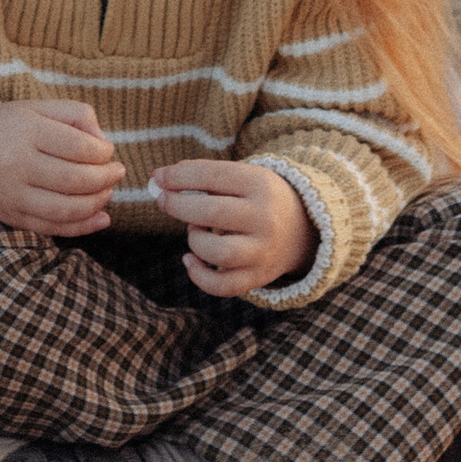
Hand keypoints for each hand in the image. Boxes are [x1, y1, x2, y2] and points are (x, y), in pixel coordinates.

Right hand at [0, 100, 122, 236]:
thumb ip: (75, 115)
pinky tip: (102, 219)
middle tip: (118, 173)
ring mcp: (12, 195)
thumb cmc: (5, 126)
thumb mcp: (36, 108)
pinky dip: (82, 227)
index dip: (104, 153)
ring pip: (66, 209)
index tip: (110, 152)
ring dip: (97, 203)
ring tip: (109, 192)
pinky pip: (52, 228)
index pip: (79, 147)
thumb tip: (104, 145)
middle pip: (76, 180)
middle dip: (106, 179)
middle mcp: (17, 164)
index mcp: (26, 131)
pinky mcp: (10, 217)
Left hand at [153, 158, 316, 298]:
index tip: (158, 177)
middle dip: (178, 205)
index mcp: (261, 184)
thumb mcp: (244, 177)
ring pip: (218, 252)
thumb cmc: (258, 198)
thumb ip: (206, 176)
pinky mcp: (258, 277)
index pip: (212, 176)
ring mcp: (263, 251)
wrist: (302, 229)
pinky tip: (190, 260)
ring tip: (194, 229)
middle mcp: (265, 218)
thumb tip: (161, 178)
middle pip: (212, 212)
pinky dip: (199, 276)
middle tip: (163, 200)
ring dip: (194, 239)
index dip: (178, 177)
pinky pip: (223, 285)